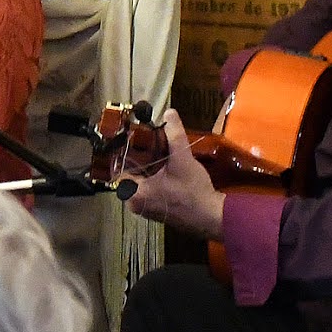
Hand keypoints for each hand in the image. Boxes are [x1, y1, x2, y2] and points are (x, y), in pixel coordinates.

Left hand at [120, 109, 224, 239]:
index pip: (119, 170)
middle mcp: (135, 205)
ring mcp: (146, 211)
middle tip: (150, 147)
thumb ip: (174, 135)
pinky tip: (167, 172)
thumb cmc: (193, 191)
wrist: (212, 217)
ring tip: (159, 157)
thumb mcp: (183, 159)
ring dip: (148, 172)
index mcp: (134, 194)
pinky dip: (155, 182)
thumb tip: (170, 114)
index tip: (136, 143)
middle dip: (139, 162)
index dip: (127, 155)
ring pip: (140, 185)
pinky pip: (149, 193)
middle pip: (130, 177)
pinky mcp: (158, 213)